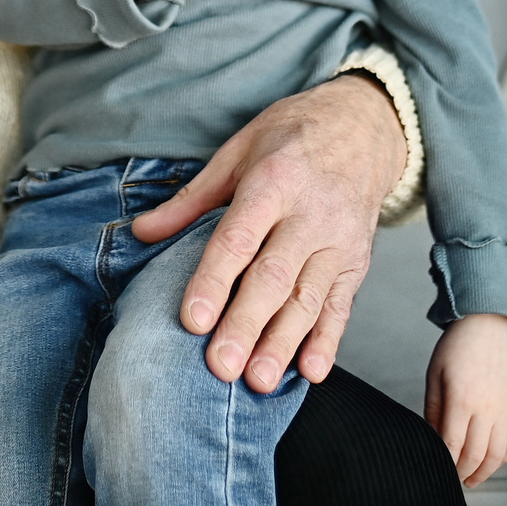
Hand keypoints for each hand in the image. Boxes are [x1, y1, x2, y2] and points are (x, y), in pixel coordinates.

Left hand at [129, 72, 404, 390]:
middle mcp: (311, 213)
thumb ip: (192, 198)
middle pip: (274, 276)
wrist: (363, 125)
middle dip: (246, 324)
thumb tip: (143, 232)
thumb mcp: (238, 151)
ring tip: (257, 380)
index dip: (214, 281)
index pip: (239, 238)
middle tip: (220, 366)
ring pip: (308, 298)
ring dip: (282, 342)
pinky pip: (342, 305)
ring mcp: (339, 240)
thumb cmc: (292, 137)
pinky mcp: (357, 261)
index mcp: (274, 181)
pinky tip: (310, 371)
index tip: (192, 320)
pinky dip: (328, 340)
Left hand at [426, 314, 506, 486]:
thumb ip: (433, 410)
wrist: (487, 326)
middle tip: (452, 480)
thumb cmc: (456, 348)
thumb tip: (433, 439)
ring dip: (485, 472)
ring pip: (498, 454)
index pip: (452, 444)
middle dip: (462, 473)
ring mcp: (505, 409)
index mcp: (462, 399)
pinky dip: (504, 458)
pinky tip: (493, 462)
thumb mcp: (435, 376)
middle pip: (476, 455)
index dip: (445, 463)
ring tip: (471, 479)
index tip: (437, 471)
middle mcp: (487, 408)